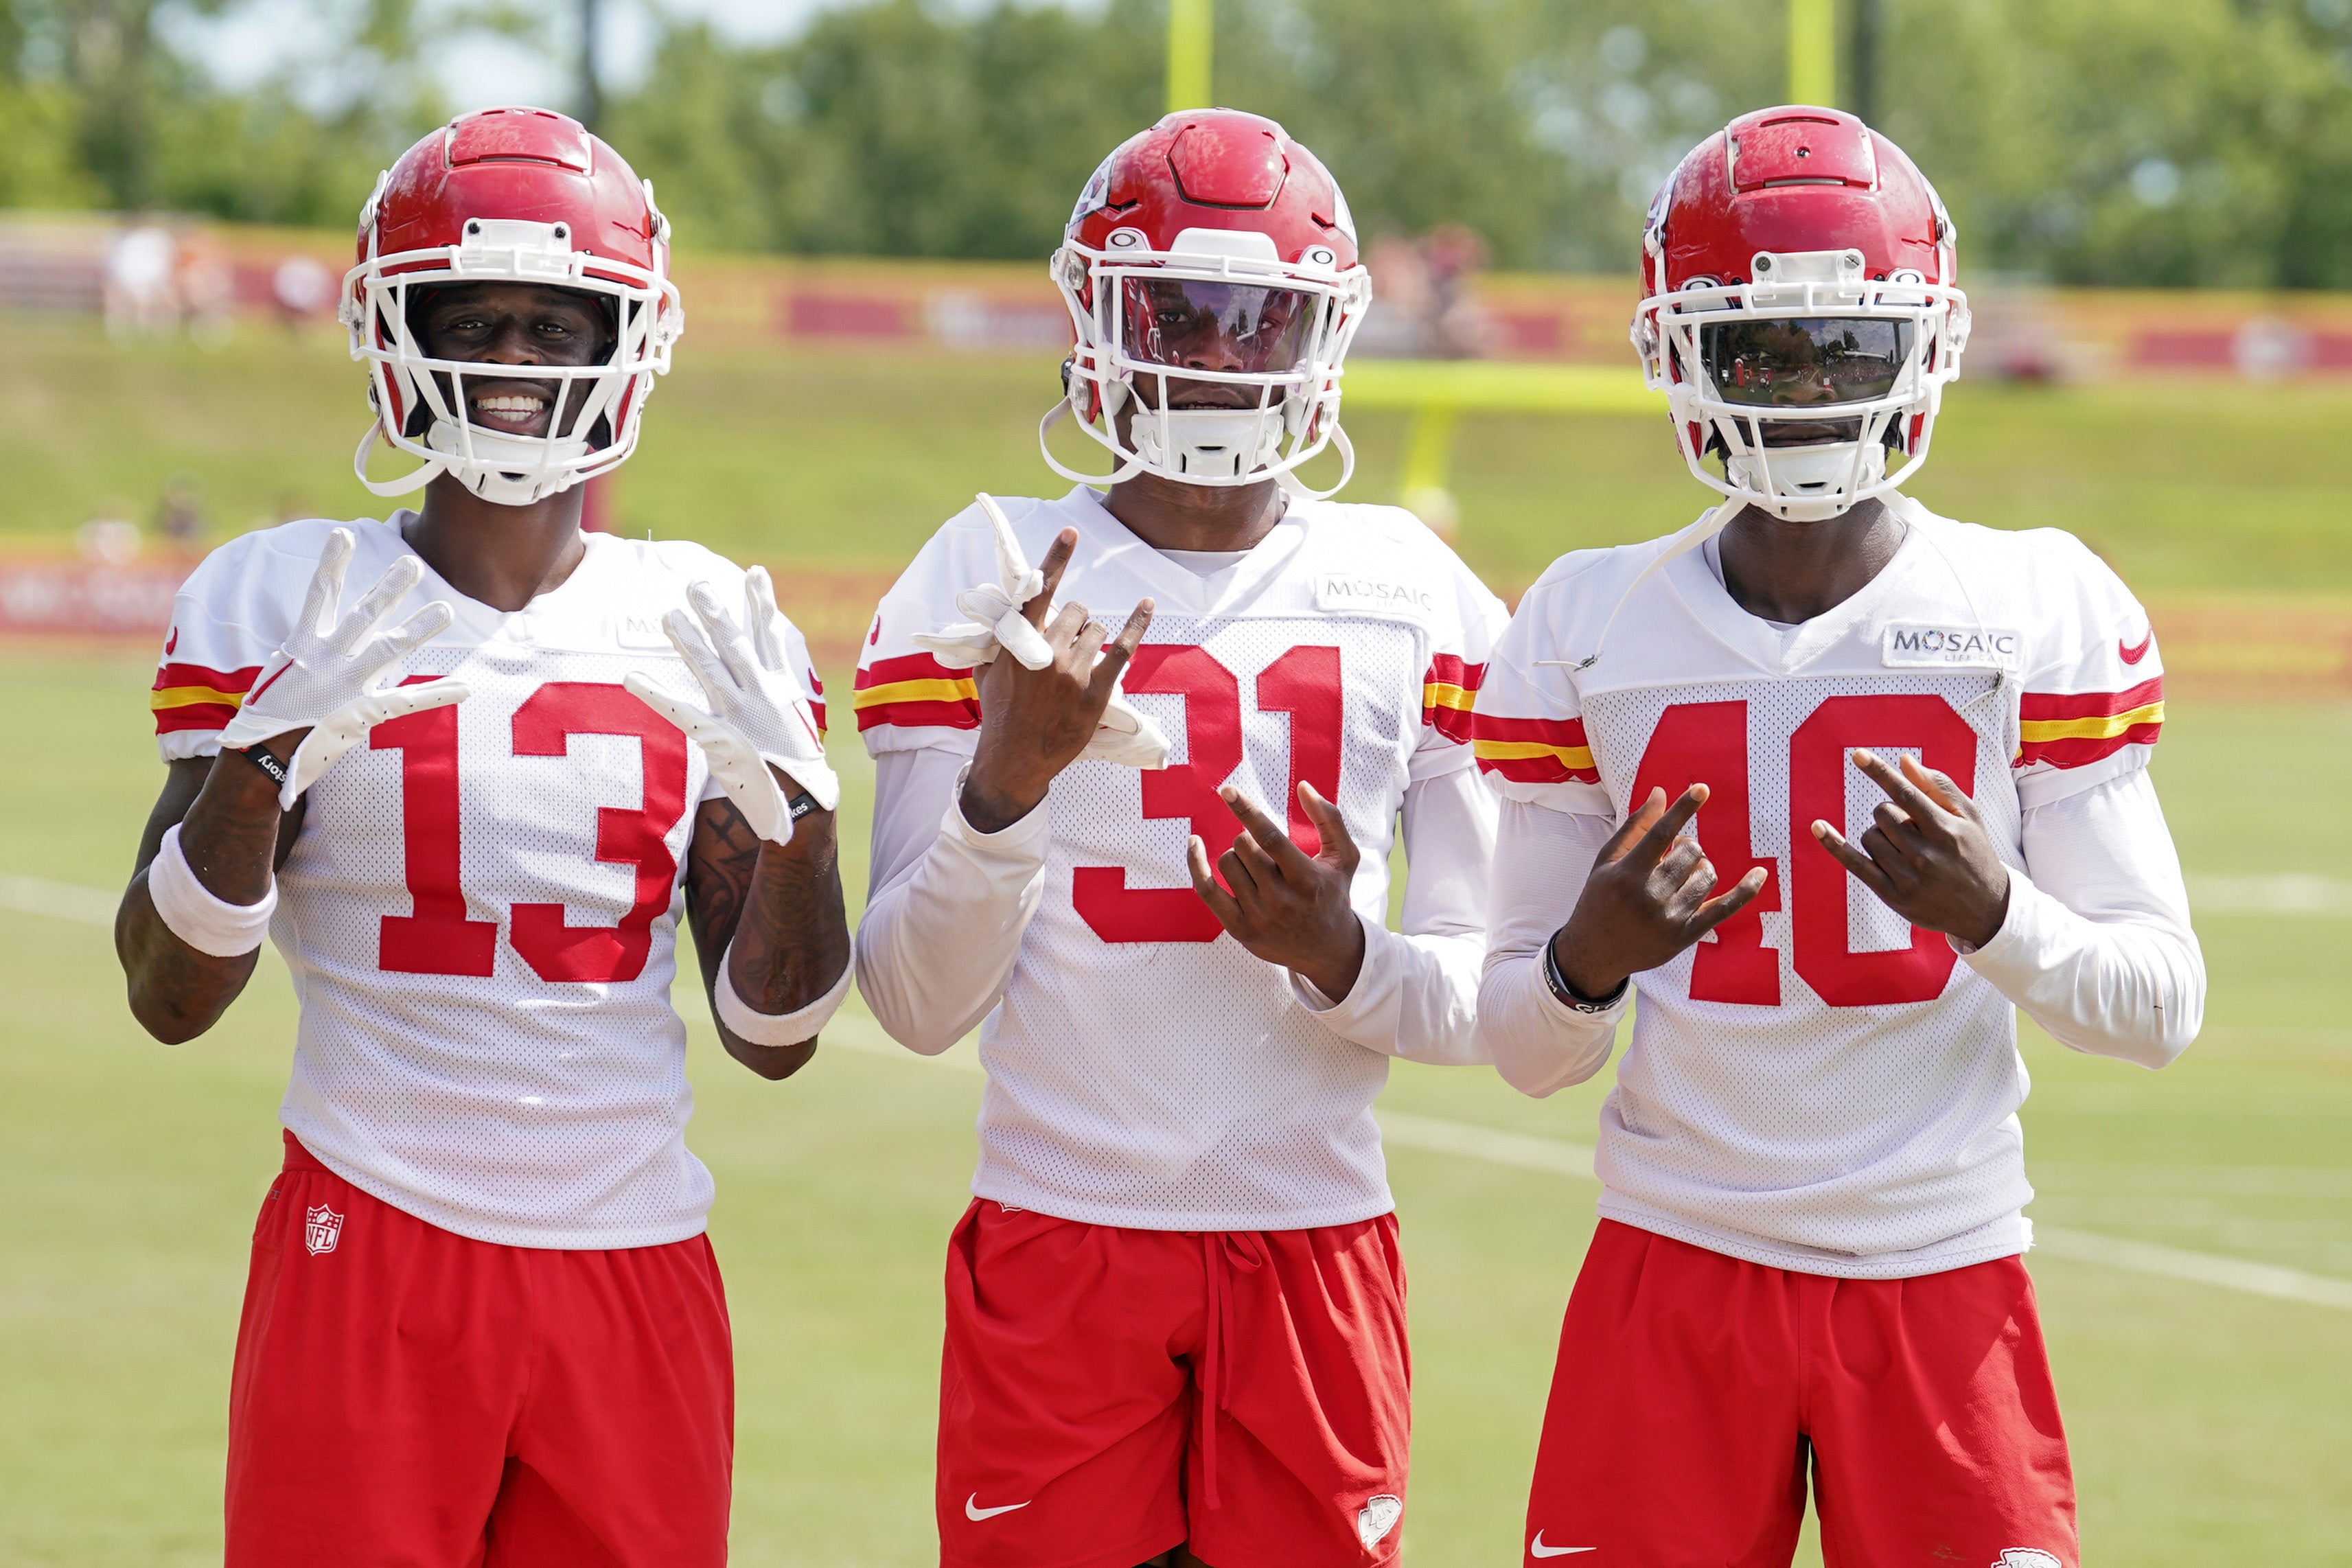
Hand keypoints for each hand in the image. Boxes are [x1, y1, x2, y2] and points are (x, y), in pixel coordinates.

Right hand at [217, 527, 465, 809]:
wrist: (259, 758)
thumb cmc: (268, 717)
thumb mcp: (281, 675)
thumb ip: (306, 653)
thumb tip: (319, 636)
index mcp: (303, 645)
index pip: (318, 594)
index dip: (331, 563)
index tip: (345, 533)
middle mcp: (327, 659)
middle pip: (364, 615)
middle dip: (389, 588)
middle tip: (412, 563)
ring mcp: (347, 684)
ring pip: (389, 649)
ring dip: (420, 629)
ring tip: (447, 609)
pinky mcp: (363, 712)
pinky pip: (408, 702)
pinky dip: (437, 695)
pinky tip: (464, 688)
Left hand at [625, 566, 837, 845]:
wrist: (803, 801)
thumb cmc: (799, 768)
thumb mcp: (799, 725)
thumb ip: (783, 700)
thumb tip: (774, 685)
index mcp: (783, 688)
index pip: (770, 637)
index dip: (762, 604)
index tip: (755, 573)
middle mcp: (761, 693)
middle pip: (736, 643)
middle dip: (717, 612)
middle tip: (697, 584)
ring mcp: (740, 712)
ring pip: (710, 667)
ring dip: (687, 640)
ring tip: (669, 614)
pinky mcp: (719, 736)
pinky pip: (679, 711)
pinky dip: (653, 693)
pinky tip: (631, 678)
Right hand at [959, 527, 1153, 831]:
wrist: (1014, 760)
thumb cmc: (999, 713)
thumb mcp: (988, 671)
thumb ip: (997, 638)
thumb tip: (1001, 611)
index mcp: (1018, 643)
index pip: (1038, 592)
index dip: (1056, 559)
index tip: (1071, 531)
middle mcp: (1047, 652)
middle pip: (1076, 611)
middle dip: (1074, 622)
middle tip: (1065, 647)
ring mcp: (1072, 673)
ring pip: (1096, 630)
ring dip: (1091, 639)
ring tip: (1076, 665)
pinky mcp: (1095, 692)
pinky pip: (1122, 649)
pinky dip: (1136, 625)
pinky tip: (1146, 605)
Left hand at [1187, 782, 1366, 1002]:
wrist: (1327, 951)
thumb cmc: (1332, 894)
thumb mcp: (1344, 857)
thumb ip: (1329, 819)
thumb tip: (1303, 786)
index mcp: (1307, 878)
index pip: (1269, 837)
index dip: (1246, 810)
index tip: (1227, 790)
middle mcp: (1281, 900)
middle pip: (1244, 847)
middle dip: (1248, 838)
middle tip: (1263, 851)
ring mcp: (1258, 917)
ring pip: (1227, 863)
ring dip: (1236, 855)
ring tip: (1254, 867)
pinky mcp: (1239, 930)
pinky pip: (1206, 890)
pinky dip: (1195, 864)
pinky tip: (1194, 844)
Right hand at [1549, 784, 1769, 999]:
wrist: (1595, 952)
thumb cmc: (1600, 899)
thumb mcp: (1607, 861)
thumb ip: (1635, 826)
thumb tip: (1660, 792)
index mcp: (1627, 873)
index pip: (1660, 833)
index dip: (1682, 809)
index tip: (1702, 788)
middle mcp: (1649, 896)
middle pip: (1691, 854)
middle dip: (1689, 847)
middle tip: (1676, 852)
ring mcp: (1669, 918)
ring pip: (1707, 876)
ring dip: (1701, 868)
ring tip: (1684, 875)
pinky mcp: (1685, 935)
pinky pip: (1724, 908)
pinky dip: (1745, 891)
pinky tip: (1760, 874)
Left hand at [1810, 749, 2009, 949]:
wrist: (1985, 908)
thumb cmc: (1974, 853)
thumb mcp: (1968, 817)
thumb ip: (1938, 787)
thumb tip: (1904, 761)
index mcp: (1946, 830)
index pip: (1905, 794)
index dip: (1880, 772)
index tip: (1857, 754)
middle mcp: (1925, 855)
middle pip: (1882, 814)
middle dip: (1890, 814)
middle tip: (1912, 829)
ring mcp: (1908, 877)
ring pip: (1869, 836)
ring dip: (1880, 835)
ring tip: (1906, 849)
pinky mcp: (1892, 894)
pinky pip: (1854, 863)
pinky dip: (1834, 844)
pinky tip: (1817, 827)